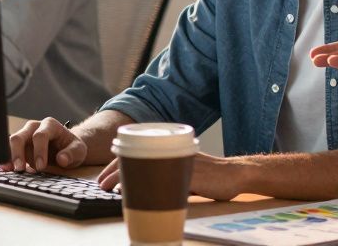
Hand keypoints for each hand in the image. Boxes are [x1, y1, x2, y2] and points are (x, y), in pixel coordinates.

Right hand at [2, 117, 85, 172]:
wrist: (66, 148)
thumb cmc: (71, 148)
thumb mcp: (78, 151)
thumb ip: (72, 154)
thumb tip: (62, 159)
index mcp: (50, 125)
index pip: (40, 135)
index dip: (39, 151)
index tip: (40, 166)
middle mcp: (34, 127)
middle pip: (21, 136)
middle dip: (18, 153)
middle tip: (20, 169)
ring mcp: (25, 135)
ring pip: (12, 143)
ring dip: (10, 156)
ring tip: (10, 170)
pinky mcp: (19, 145)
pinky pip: (9, 150)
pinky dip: (6, 159)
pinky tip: (4, 168)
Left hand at [97, 153, 244, 201]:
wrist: (236, 174)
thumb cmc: (209, 176)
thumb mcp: (184, 171)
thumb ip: (166, 173)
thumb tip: (140, 185)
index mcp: (169, 148)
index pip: (137, 152)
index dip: (117, 164)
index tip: (103, 178)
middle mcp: (173, 150)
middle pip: (137, 156)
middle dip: (115, 170)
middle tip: (101, 184)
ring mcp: (181, 161)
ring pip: (146, 166)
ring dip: (125, 177)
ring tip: (111, 187)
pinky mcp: (193, 174)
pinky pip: (166, 178)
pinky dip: (149, 184)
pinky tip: (137, 190)